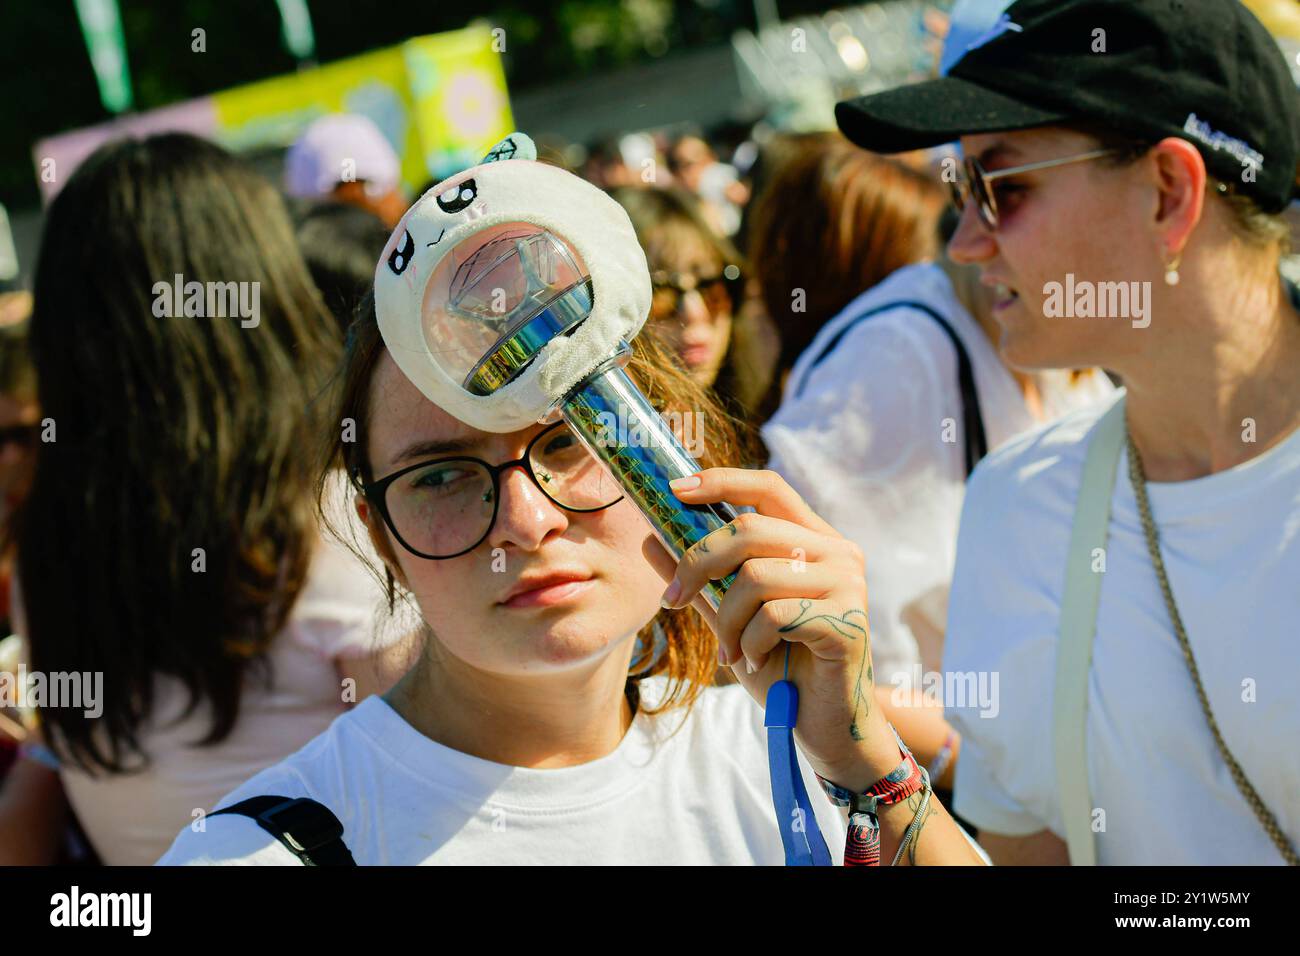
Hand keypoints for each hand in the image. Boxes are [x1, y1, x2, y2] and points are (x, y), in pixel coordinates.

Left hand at [652, 468, 899, 788]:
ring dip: (727, 619)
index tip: (674, 489)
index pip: (769, 487)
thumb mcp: (730, 617)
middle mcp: (838, 552)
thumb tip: (652, 538)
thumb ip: (700, 579)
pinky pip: (775, 616)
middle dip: (698, 562)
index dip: (721, 481)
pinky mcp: (847, 621)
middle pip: (750, 528)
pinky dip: (751, 642)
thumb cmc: (780, 668)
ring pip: (756, 575)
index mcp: (814, 541)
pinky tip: (756, 661)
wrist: (823, 725)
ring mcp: (848, 584)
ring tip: (731, 649)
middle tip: (673, 600)